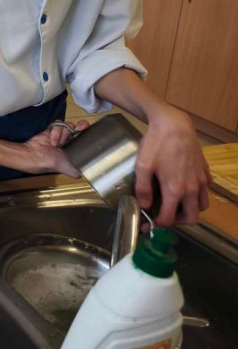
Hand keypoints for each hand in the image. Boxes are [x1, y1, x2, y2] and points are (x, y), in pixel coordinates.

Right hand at [20, 119, 90, 175]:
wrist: (36, 157)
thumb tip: (90, 173)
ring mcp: (62, 133)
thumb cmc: (53, 164)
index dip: (89, 134)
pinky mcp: (52, 128)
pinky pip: (58, 124)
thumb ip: (80, 171)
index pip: (87, 137)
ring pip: (69, 125)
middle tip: (78, 131)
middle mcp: (71, 140)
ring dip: (64, 134)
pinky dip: (56, 131)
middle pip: (80, 127)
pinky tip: (52, 140)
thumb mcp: (70, 171)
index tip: (87, 135)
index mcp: (77, 148)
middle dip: (81, 127)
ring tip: (58, 144)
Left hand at [136, 107, 209, 225]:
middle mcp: (192, 188)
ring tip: (174, 204)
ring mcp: (201, 180)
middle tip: (164, 215)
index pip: (170, 218)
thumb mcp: (142, 166)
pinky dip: (196, 195)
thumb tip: (144, 205)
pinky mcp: (205, 170)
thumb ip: (143, 189)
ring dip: (189, 210)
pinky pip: (205, 190)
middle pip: (192, 218)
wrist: (174, 124)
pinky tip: (183, 187)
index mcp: (175, 190)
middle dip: (177, 221)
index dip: (158, 223)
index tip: (150, 221)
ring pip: (202, 206)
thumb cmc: (156, 144)